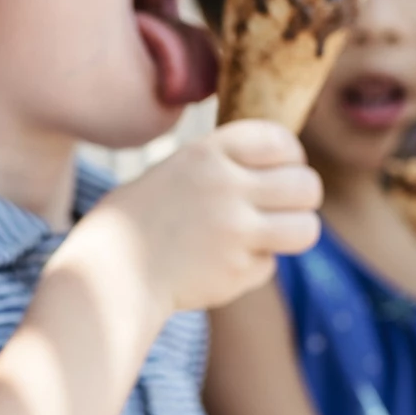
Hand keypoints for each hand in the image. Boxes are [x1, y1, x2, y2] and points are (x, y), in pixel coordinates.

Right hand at [96, 120, 321, 313]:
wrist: (109, 273)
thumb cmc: (138, 222)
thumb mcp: (175, 171)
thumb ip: (222, 167)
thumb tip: (283, 170)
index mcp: (207, 154)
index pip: (280, 141)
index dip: (290, 156)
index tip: (283, 168)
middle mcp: (226, 188)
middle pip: (306, 185)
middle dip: (303, 198)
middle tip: (285, 207)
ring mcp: (234, 233)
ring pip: (305, 229)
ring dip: (294, 233)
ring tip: (271, 237)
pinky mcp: (236, 272)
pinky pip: (269, 265)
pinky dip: (252, 267)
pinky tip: (220, 266)